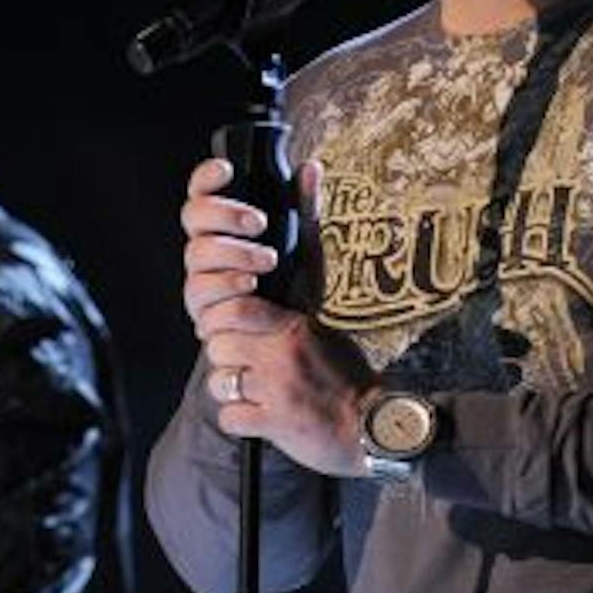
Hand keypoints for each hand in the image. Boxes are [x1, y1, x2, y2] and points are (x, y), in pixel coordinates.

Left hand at [181, 156, 373, 476]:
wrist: (376, 423)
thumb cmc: (342, 363)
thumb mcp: (323, 296)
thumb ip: (307, 238)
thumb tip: (309, 166)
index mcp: (291, 322)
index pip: (231, 304)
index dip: (224, 311)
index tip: (240, 320)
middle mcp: (281, 353)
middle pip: (216, 340)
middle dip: (225, 348)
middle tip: (249, 355)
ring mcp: (276, 390)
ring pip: (218, 378)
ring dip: (232, 384)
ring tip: (261, 384)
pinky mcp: (274, 426)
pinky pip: (230, 416)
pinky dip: (241, 417)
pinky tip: (263, 413)